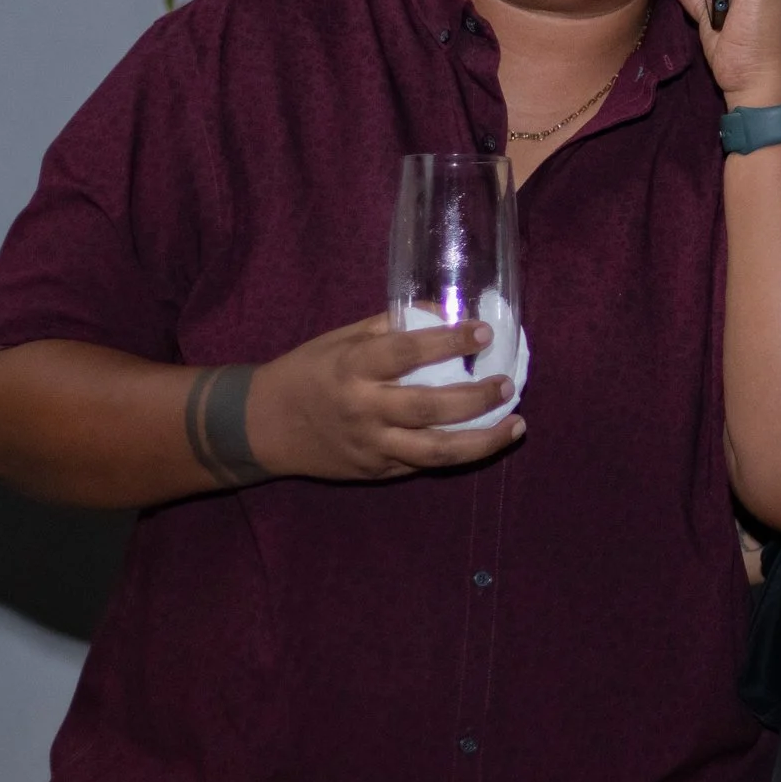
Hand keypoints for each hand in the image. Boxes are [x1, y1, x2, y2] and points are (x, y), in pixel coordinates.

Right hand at [248, 314, 523, 480]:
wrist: (264, 426)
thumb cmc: (309, 372)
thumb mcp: (341, 339)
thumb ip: (390, 327)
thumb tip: (442, 310)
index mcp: (352, 368)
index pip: (407, 353)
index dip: (448, 341)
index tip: (484, 331)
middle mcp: (364, 410)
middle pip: (429, 408)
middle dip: (477, 398)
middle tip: (507, 383)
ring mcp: (371, 446)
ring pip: (436, 451)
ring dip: (483, 440)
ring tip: (516, 425)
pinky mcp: (377, 471)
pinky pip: (425, 464)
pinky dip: (460, 453)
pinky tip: (488, 440)